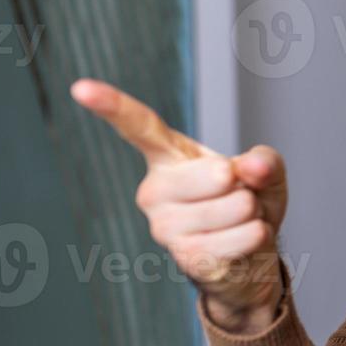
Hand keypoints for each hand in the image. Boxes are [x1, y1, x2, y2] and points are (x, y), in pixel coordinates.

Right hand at [69, 78, 287, 334]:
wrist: (247, 255)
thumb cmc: (249, 201)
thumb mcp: (263, 171)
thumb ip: (262, 161)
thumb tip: (251, 167)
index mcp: (167, 157)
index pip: (140, 127)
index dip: (113, 106)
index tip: (81, 88)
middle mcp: (154, 191)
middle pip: (218, 174)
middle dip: (244, 184)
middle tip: (237, 195)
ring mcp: (165, 227)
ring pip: (237, 207)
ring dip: (254, 214)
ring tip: (239, 220)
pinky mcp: (184, 258)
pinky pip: (243, 237)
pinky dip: (256, 236)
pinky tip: (242, 241)